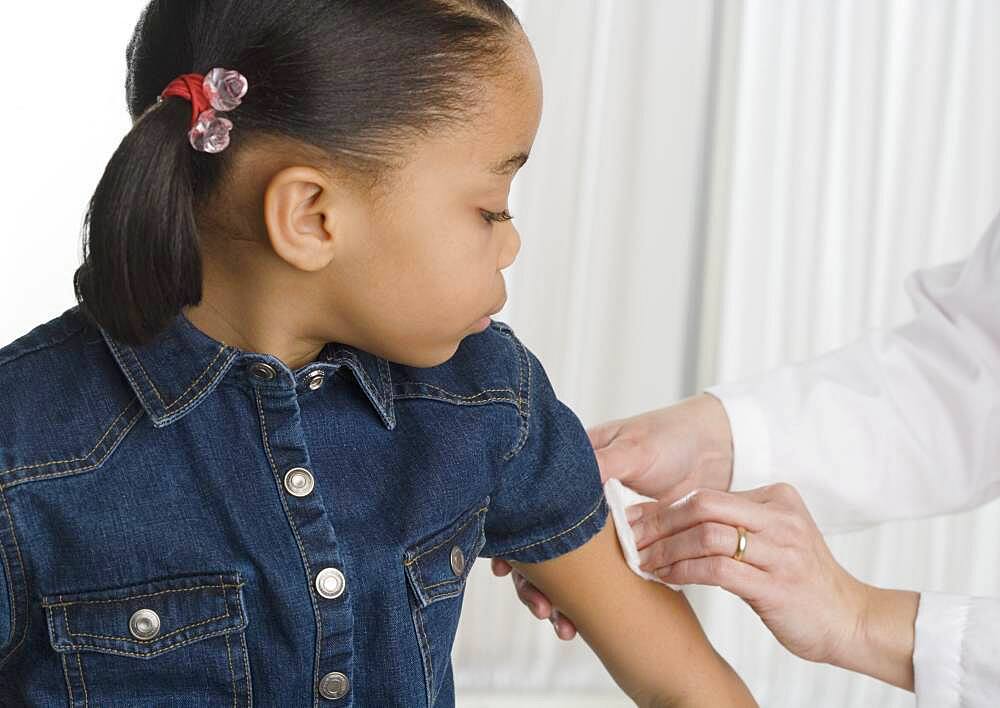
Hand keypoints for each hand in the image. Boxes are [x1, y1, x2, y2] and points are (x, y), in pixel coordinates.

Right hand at [494, 394, 735, 640]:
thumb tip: (564, 489)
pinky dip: (592, 598)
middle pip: (542, 547)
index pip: (530, 511)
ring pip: (569, 568)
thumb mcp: (635, 448)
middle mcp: (579, 502)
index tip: (506, 568)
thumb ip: (602, 466)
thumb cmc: (671, 436)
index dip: (515, 541)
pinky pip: (603, 575)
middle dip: (535, 582)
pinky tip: (587, 619)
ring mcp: (602, 527)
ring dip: (560, 598)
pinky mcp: (628, 545)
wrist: (719, 448)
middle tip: (542, 608)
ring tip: (563, 625)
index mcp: (571, 473)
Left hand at [629, 482, 917, 688]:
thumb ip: (734, 523)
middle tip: (630, 538)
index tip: (634, 519)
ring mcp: (780, 551)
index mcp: (777, 498)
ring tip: (643, 561)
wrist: (848, 619)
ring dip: (666, 549)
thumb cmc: (800, 580)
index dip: (664, 507)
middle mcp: (780, 518)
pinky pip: (716, 570)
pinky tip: (666, 577)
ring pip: (705, 536)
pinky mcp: (775, 585)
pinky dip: (683, 571)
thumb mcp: (772, 538)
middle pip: (702, 506)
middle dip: (658, 522)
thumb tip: (670, 519)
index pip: (707, 494)